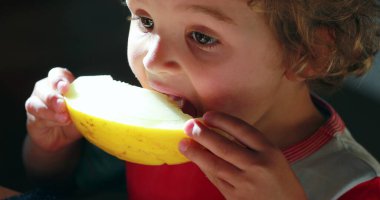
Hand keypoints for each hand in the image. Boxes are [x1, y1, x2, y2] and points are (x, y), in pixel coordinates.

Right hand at [25, 67, 80, 151]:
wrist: (60, 136)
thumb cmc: (74, 117)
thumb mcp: (83, 109)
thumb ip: (87, 104)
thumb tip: (101, 103)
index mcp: (59, 82)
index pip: (56, 74)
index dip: (59, 79)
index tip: (65, 87)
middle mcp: (44, 89)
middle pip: (43, 88)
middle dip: (53, 96)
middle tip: (63, 104)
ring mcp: (36, 103)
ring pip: (37, 103)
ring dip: (51, 111)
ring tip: (64, 117)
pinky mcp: (32, 118)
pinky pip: (38, 117)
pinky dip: (50, 120)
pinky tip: (60, 122)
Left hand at [179, 111, 306, 199]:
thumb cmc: (279, 180)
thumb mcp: (273, 156)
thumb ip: (250, 145)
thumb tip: (217, 131)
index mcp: (269, 151)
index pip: (241, 129)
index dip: (221, 120)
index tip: (207, 115)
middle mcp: (257, 166)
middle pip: (224, 146)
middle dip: (202, 134)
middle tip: (189, 125)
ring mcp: (245, 183)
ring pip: (215, 164)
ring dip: (196, 153)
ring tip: (183, 143)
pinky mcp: (235, 197)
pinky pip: (215, 179)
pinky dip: (204, 168)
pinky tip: (196, 159)